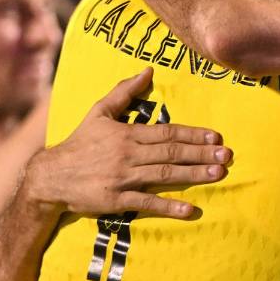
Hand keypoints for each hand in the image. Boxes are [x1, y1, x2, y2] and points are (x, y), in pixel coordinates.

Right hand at [22, 70, 229, 218]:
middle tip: (228, 155)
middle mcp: (128, 155)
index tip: (216, 137)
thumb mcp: (99, 112)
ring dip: (193, 175)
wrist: (51, 176)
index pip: (167, 132)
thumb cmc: (79, 143)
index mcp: (127, 134)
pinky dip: (169, 206)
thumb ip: (124, 92)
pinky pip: (147, 203)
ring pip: (165, 175)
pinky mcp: (117, 200)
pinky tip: (190, 209)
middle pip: (171, 152)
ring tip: (218, 174)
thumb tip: (148, 71)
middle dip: (202, 153)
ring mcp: (123, 178)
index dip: (193, 134)